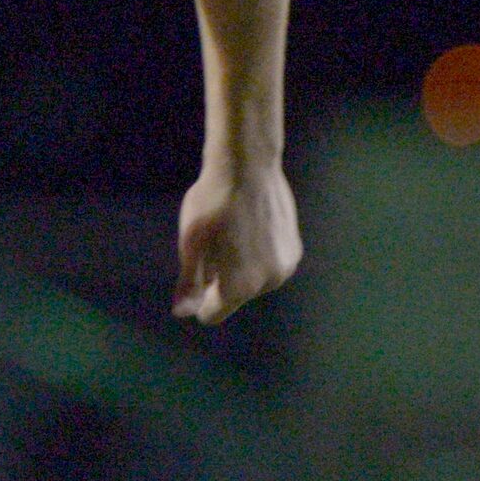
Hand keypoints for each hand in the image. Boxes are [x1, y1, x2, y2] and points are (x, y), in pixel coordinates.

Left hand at [173, 161, 301, 324]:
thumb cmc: (211, 203)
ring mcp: (286, 265)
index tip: (196, 272)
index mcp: (240, 286)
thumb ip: (189, 282)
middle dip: (220, 277)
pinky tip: (250, 225)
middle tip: (214, 241)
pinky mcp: (295, 249)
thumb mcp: (191, 243)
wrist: (248, 167)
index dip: (199, 297)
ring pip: (253, 279)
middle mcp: (269, 282)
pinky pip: (269, 263)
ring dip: (240, 265)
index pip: (213, 312)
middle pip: (234, 295)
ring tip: (233, 231)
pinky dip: (258, 253)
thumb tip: (184, 313)